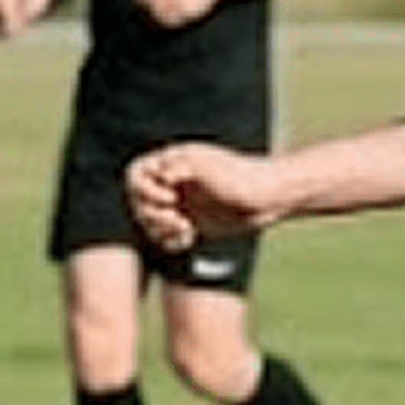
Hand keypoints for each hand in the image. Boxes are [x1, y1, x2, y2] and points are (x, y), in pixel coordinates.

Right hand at [124, 142, 275, 250]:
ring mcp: (182, 204)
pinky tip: (190, 238)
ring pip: (150, 221)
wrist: (269, 198)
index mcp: (173, 164)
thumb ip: (179, 165)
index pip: (136, 175)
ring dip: (160, 229)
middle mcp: (174, 183)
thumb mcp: (206, 165)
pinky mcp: (193, 225)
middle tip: (178, 219)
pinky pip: (167, 237)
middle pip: (138, 201)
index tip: (171, 197)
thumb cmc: (239, 177)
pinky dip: (172, 241)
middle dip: (152, 213)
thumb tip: (160, 175)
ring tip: (185, 228)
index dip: (144, 190)